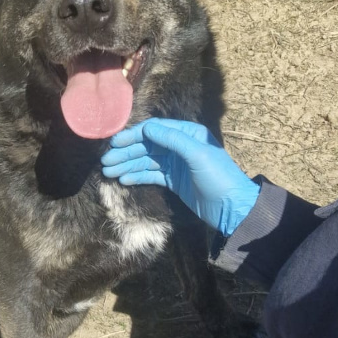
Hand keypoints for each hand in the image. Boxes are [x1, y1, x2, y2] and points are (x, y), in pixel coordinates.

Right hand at [101, 118, 259, 235]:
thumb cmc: (219, 177)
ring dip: (128, 165)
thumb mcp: (197, 155)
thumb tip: (147, 128)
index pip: (155, 130)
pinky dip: (137, 176)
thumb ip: (173, 140)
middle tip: (106, 161)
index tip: (115, 143)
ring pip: (146, 161)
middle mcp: (180, 146)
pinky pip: (151, 174)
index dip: (134, 135)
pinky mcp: (174, 181)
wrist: (232, 208)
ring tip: (108, 172)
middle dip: (126, 152)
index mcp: (188, 134)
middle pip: (148, 145)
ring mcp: (176, 164)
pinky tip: (124, 179)